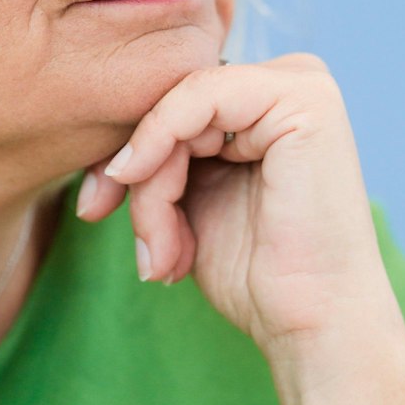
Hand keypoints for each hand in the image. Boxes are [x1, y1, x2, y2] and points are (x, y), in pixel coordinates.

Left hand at [74, 53, 401, 354]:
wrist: (311, 323)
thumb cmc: (257, 274)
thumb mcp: (188, 201)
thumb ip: (158, 156)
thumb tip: (106, 145)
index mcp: (267, 103)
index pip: (173, 103)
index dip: (125, 153)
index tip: (93, 209)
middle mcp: (290, 81)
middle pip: (172, 103)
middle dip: (134, 176)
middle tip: (140, 248)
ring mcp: (302, 84)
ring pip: (177, 108)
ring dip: (151, 187)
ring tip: (163, 254)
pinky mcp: (303, 97)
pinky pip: (196, 98)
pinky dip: (158, 145)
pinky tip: (142, 188)